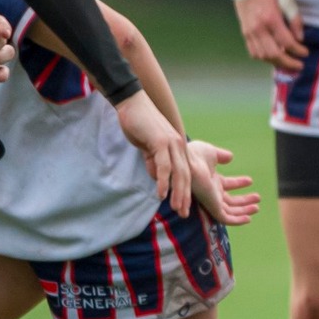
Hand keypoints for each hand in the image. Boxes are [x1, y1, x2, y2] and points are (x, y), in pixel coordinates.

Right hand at [113, 91, 190, 214]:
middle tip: (184, 214)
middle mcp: (179, 146)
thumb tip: (157, 178)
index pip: (185, 174)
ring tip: (176, 208)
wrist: (131, 104)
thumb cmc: (139, 125)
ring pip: (178, 172)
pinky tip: (161, 193)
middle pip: (186, 176)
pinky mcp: (160, 141)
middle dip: (185, 197)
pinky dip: (164, 180)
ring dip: (178, 192)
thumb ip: (153, 162)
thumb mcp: (148, 148)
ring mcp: (171, 143)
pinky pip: (164, 165)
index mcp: (178, 148)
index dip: (186, 191)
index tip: (184, 208)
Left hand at [186, 140, 260, 225]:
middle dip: (244, 201)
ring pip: (230, 211)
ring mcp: (212, 200)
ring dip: (244, 211)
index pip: (227, 185)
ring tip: (257, 208)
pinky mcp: (212, 206)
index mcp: (211, 180)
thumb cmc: (195, 156)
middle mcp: (211, 192)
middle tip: (258, 197)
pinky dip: (237, 221)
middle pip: (230, 200)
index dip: (239, 183)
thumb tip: (230, 157)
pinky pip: (225, 218)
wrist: (188, 162)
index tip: (250, 181)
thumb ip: (222, 156)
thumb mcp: (212, 154)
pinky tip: (248, 218)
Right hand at [234, 0, 306, 70]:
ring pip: (263, 56)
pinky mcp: (244, 34)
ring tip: (288, 63)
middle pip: (274, 54)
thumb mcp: (288, 1)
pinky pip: (254, 53)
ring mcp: (249, 33)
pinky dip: (265, 58)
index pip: (286, 42)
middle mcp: (258, 28)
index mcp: (271, 19)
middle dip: (288, 63)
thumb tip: (300, 39)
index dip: (298, 51)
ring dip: (277, 63)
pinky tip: (274, 58)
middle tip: (299, 65)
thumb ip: (295, 20)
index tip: (305, 53)